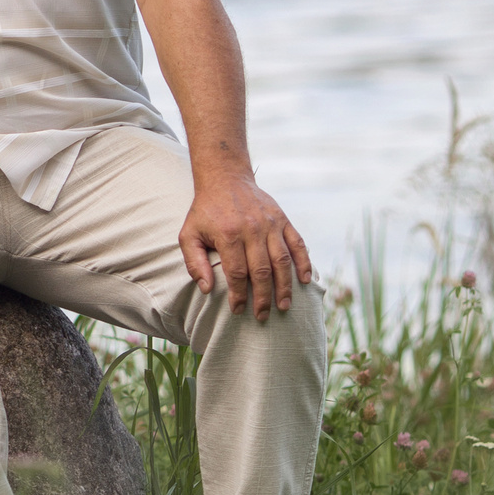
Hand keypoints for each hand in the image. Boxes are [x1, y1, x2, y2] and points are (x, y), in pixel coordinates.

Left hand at [178, 172, 311, 322]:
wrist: (225, 178)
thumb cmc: (205, 211)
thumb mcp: (189, 234)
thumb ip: (194, 262)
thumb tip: (206, 289)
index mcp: (228, 234)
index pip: (236, 273)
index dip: (238, 295)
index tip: (238, 311)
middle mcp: (252, 229)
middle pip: (261, 271)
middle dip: (262, 297)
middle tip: (262, 316)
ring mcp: (270, 223)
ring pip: (282, 260)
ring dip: (284, 286)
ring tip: (283, 306)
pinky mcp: (282, 219)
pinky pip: (297, 243)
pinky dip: (303, 262)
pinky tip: (305, 281)